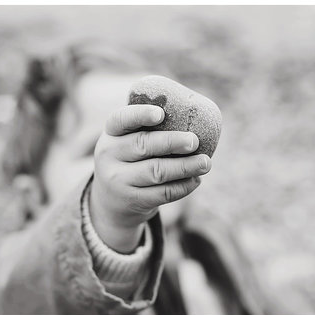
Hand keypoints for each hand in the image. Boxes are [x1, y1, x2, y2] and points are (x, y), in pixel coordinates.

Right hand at [87, 102, 211, 252]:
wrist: (111, 199)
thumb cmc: (131, 157)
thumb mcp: (129, 140)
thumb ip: (152, 128)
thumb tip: (197, 119)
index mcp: (111, 133)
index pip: (121, 119)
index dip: (140, 115)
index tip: (160, 113)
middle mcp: (109, 155)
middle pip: (142, 145)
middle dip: (172, 142)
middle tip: (194, 141)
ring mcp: (118, 180)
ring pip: (156, 172)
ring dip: (184, 167)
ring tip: (205, 163)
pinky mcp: (131, 200)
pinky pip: (162, 193)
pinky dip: (183, 186)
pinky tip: (195, 179)